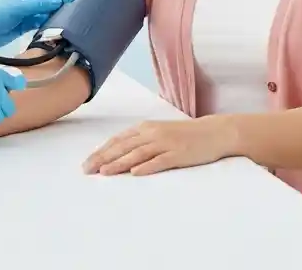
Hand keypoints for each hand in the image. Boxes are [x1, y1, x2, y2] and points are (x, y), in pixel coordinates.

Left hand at [0, 0, 74, 53]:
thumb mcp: (19, 7)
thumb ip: (39, 5)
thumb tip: (59, 1)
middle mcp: (25, 0)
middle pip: (46, 0)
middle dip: (57, 4)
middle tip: (70, 10)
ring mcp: (25, 13)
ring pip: (44, 12)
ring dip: (53, 15)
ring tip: (64, 20)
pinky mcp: (24, 26)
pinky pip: (39, 23)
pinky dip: (46, 24)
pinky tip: (53, 27)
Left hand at [82, 118, 235, 175]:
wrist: (214, 132)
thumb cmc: (184, 135)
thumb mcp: (159, 133)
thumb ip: (140, 141)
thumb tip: (118, 154)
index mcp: (146, 128)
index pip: (118, 140)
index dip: (101, 151)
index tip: (87, 163)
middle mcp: (152, 134)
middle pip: (123, 147)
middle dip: (103, 158)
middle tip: (87, 170)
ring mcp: (166, 143)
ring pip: (138, 154)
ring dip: (119, 163)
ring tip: (104, 172)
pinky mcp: (178, 154)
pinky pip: (160, 161)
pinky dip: (146, 167)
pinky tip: (135, 173)